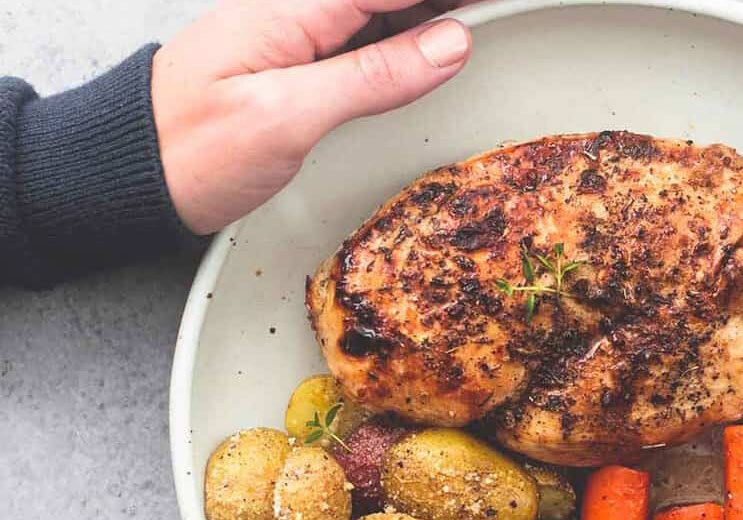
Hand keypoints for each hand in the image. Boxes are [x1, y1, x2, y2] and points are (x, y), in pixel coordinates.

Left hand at [151, 0, 472, 232]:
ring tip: (486, 22)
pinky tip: (440, 41)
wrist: (134, 176)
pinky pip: (372, 31)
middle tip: (504, 14)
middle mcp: (300, 6)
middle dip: (450, 5)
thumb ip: (373, 76)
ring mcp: (300, 30)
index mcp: (295, 4)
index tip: (501, 6)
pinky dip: (413, 35)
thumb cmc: (192, 148)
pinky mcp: (301, 58)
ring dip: (437, 13)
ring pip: (388, 8)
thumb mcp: (288, 116)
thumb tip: (450, 44)